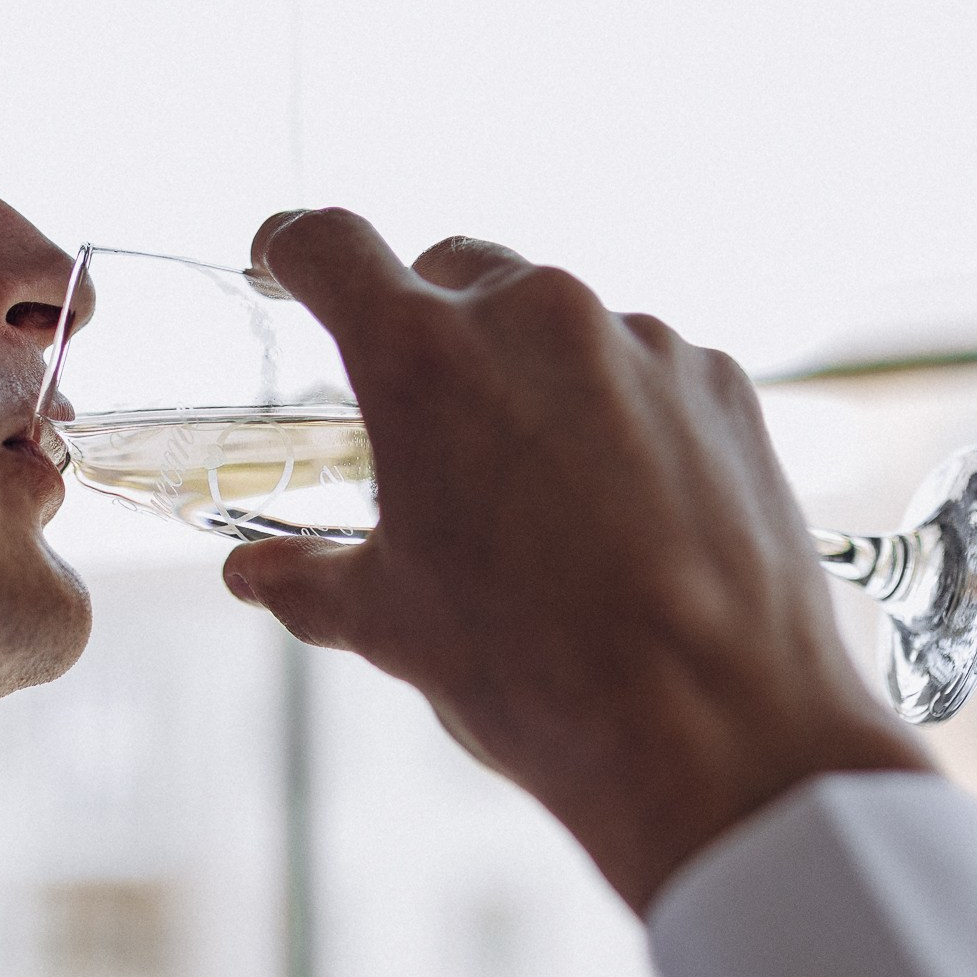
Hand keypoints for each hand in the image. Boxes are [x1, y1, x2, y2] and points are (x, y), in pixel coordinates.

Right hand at [223, 209, 931, 913]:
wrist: (718, 729)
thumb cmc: (537, 676)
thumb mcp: (393, 627)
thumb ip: (310, 580)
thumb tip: (257, 574)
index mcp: (422, 359)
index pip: (329, 246)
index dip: (293, 250)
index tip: (284, 262)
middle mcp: (533, 317)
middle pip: (452, 271)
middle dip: (425, 325)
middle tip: (422, 417)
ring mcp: (639, 341)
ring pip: (557, 321)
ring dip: (530, 374)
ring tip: (538, 491)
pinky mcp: (719, 381)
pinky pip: (645, 366)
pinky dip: (619, 410)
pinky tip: (626, 506)